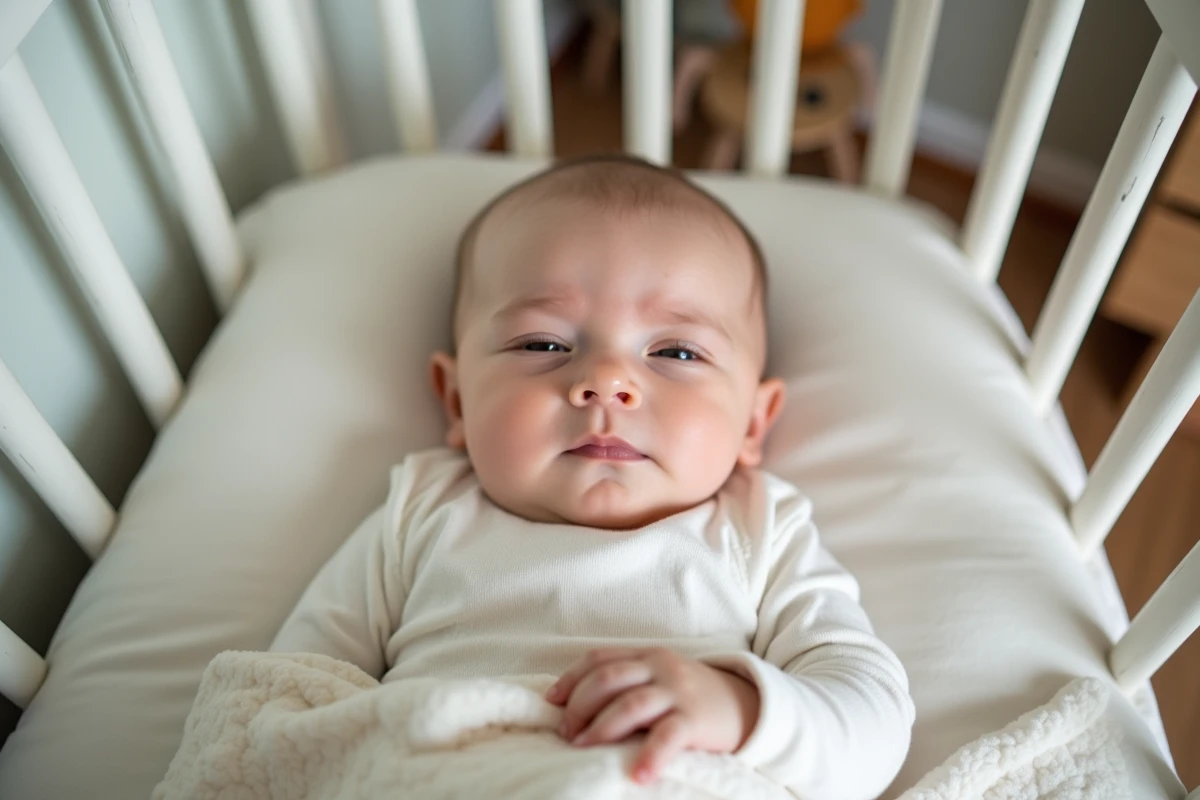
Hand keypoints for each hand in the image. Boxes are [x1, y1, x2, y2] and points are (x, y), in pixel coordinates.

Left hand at [544, 647, 759, 784]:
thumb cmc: (693, 698)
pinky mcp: (696, 719)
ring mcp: (678, 691)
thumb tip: (577, 708)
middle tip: (568, 733)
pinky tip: (636, 775)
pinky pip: (668, 736)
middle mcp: (660, 667)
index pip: (599, 658)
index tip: (552, 701)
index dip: (571, 679)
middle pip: (608, 678)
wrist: (749, 705)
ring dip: (601, 727)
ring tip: (584, 748)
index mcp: (647, 655)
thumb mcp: (661, 679)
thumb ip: (629, 684)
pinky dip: (649, 756)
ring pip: (631, 704)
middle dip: (580, 705)